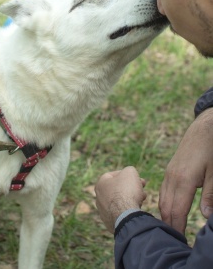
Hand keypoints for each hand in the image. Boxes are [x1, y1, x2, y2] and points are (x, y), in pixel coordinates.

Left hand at [95, 166, 146, 232]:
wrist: (126, 216)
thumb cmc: (126, 191)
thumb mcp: (130, 173)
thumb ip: (129, 170)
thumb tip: (129, 173)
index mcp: (100, 184)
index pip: (113, 175)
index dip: (127, 175)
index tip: (137, 178)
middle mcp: (99, 197)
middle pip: (117, 189)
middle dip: (131, 187)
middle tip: (142, 188)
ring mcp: (103, 211)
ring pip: (120, 202)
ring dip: (131, 198)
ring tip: (142, 198)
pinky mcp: (110, 222)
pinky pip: (121, 213)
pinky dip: (129, 211)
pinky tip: (137, 210)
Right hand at [159, 108, 212, 233]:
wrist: (204, 128)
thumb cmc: (211, 150)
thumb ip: (210, 196)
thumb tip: (205, 218)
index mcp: (182, 180)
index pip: (177, 210)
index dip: (178, 227)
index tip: (179, 241)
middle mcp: (171, 177)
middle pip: (165, 206)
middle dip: (169, 224)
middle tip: (173, 239)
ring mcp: (169, 172)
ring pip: (162, 198)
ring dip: (165, 214)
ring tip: (170, 228)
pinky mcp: (170, 169)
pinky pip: (163, 190)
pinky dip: (164, 203)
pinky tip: (169, 208)